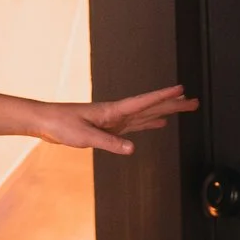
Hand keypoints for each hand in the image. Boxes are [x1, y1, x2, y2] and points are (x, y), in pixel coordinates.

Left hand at [38, 84, 197, 154]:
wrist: (44, 121)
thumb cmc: (61, 125)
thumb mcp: (85, 136)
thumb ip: (109, 143)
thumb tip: (132, 149)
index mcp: (113, 111)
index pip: (143, 103)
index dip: (163, 97)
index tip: (182, 89)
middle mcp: (117, 113)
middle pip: (151, 108)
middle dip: (173, 105)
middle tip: (194, 102)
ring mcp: (115, 120)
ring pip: (146, 115)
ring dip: (165, 112)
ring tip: (183, 108)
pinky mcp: (109, 127)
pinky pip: (136, 124)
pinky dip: (149, 123)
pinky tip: (158, 124)